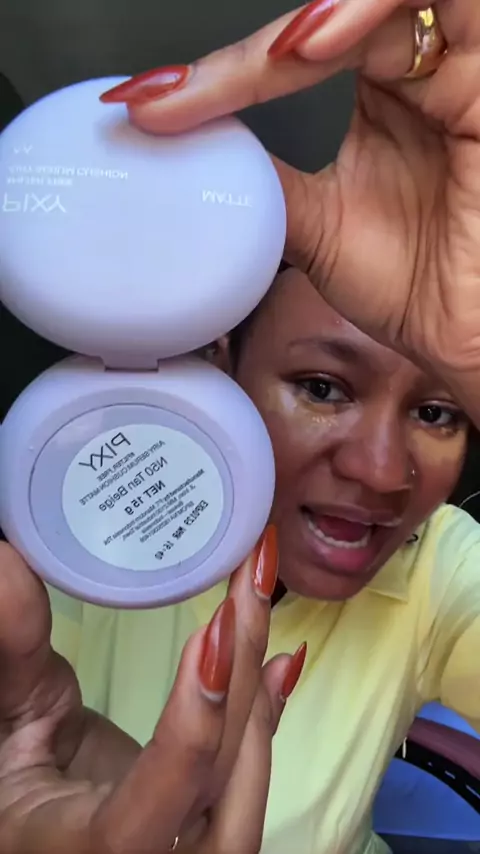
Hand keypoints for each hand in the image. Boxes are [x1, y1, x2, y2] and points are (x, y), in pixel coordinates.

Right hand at [0, 533, 301, 852]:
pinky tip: (279, 662)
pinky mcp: (205, 822)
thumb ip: (16, 650)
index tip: (211, 635)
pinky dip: (268, 719)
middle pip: (214, 790)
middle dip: (238, 681)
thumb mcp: (9, 721)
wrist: (39, 822)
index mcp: (80, 853)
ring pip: (245, 793)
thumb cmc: (15, 784)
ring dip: (258, 696)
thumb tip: (10, 562)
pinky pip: (248, 781)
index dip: (188, 736)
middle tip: (247, 585)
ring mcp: (185, 849)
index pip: (138, 822)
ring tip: (257, 607)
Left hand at [103, 0, 479, 395]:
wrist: (463, 335)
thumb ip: (261, 180)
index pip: (295, 46)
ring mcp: (459, 64)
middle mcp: (421, 70)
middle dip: (245, 51)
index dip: (220, 72)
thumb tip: (192, 157)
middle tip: (175, 96)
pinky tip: (311, 47)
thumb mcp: (314, 224)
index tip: (149, 106)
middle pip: (331, 10)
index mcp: (388, 94)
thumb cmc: (416, 286)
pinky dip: (364, 10)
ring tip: (264, 64)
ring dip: (312, 13)